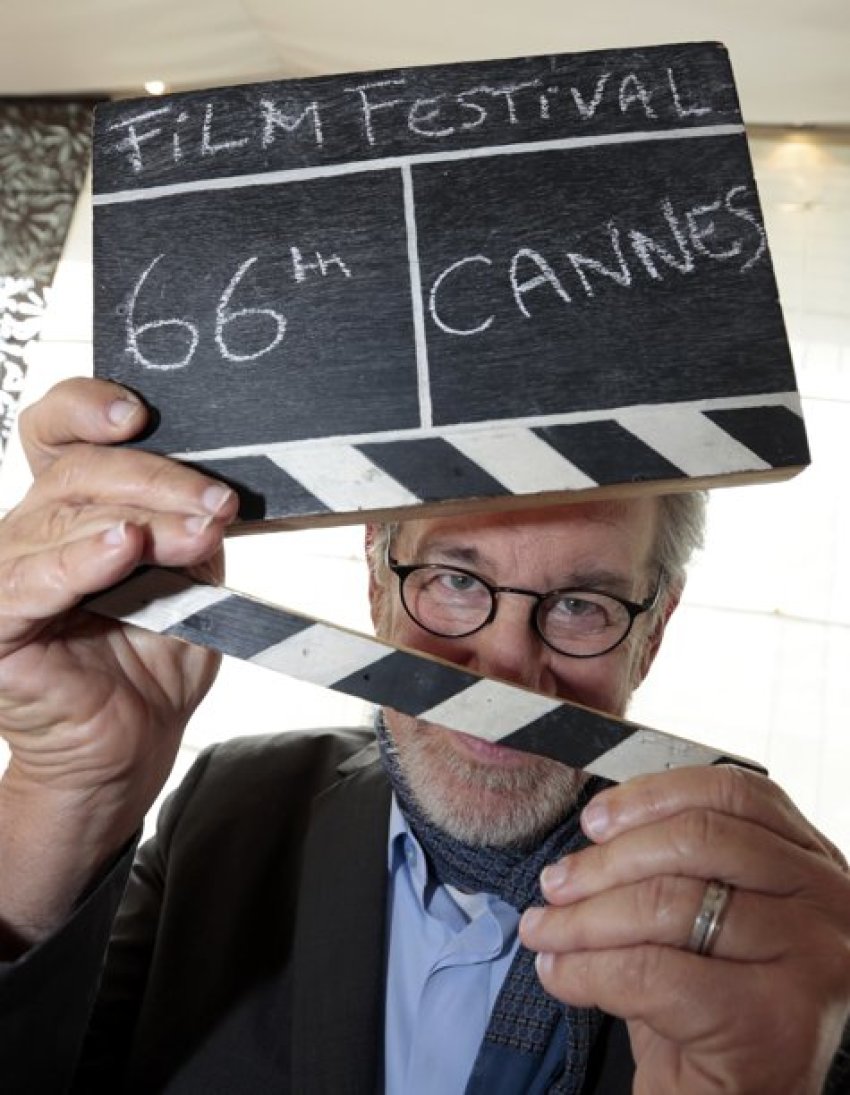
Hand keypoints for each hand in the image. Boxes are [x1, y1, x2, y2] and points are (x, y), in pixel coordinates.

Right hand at [0, 378, 238, 945]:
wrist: (134, 743)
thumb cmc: (154, 659)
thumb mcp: (191, 579)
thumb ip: (191, 532)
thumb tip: (214, 493)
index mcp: (71, 509)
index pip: (57, 433)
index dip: (85, 407)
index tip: (137, 413)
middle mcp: (32, 531)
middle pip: (78, 472)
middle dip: (159, 481)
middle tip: (219, 505)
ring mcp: (8, 575)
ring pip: (62, 520)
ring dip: (142, 519)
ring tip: (196, 533)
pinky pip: (30, 582)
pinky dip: (79, 560)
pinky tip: (120, 547)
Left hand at [519, 766, 849, 1093]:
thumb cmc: (713, 1005)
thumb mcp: (706, 913)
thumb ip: (674, 858)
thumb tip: (596, 824)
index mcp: (814, 861)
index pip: (733, 793)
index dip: (652, 796)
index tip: (594, 819)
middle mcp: (829, 902)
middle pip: (696, 841)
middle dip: (606, 861)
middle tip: (555, 883)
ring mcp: (812, 960)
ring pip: (669, 904)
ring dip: (585, 918)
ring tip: (545, 930)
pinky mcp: (774, 1019)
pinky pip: (650, 972)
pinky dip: (587, 970)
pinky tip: (560, 974)